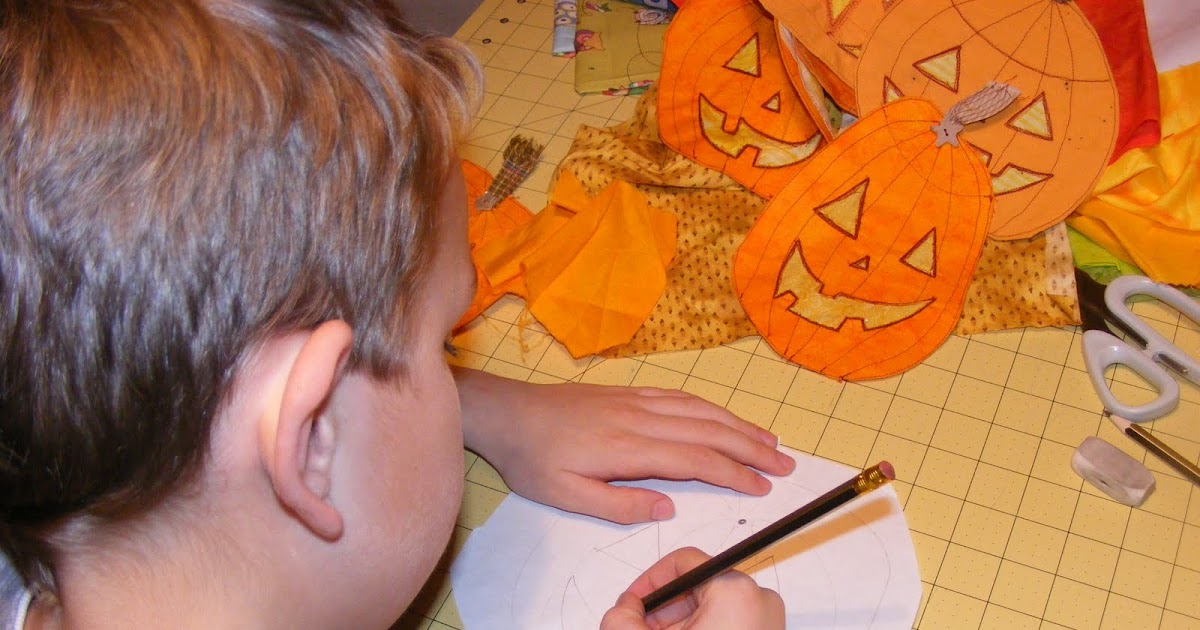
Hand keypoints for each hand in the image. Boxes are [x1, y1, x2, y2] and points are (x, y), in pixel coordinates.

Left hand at [454, 368, 794, 523]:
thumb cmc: (533, 458)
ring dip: (739, 424)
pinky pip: (681, 396)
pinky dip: (712, 407)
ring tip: (770, 440)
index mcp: (628, 448)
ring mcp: (637, 401)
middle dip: (752, 447)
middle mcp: (640, 418)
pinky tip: (726, 416)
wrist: (507, 412)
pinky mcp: (630, 392)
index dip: (734, 473)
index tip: (762, 486)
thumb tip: (667, 508)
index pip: (695, 460)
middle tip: (786, 464)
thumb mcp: (565, 495)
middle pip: (708, 430)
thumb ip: (618, 505)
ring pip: (700, 409)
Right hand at [599, 547, 784, 629]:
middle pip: (696, 586)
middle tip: (641, 627)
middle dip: (663, 608)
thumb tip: (621, 609)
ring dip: (679, 623)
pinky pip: (729, 622)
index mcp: (736, 589)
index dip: (649, 582)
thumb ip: (623, 618)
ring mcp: (769, 620)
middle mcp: (760, 598)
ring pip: (711, 607)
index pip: (683, 562)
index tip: (634, 602)